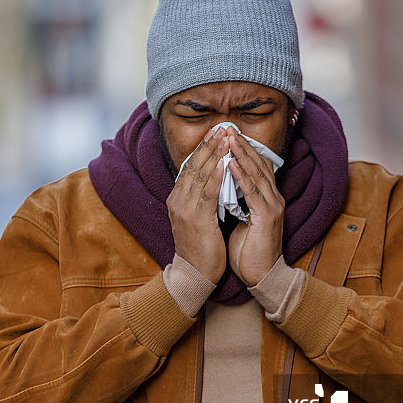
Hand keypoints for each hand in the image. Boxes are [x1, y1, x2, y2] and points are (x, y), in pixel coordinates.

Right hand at [166, 127, 228, 282]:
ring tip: (225, 139)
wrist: (193, 274)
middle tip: (221, 128)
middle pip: (192, 166)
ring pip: (199, 175)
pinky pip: (208, 192)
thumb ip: (199, 199)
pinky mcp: (197, 219)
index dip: (201, 149)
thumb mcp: (196, 218)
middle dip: (207, 145)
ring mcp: (185, 209)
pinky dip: (216, 175)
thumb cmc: (199, 247)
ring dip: (214, 154)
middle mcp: (177, 201)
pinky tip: (225, 162)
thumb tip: (212, 180)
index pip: (188, 167)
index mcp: (176, 199)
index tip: (213, 134)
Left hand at [226, 128, 284, 285]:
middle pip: (259, 164)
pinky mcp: (267, 216)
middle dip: (242, 145)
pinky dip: (242, 175)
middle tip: (228, 127)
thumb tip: (224, 188)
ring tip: (228, 138)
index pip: (257, 166)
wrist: (262, 275)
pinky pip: (253, 191)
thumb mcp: (243, 220)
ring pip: (257, 173)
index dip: (244, 149)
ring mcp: (272, 206)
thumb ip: (239, 202)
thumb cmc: (250, 251)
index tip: (228, 135)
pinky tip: (230, 163)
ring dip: (241, 154)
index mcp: (267, 198)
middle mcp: (274, 198)